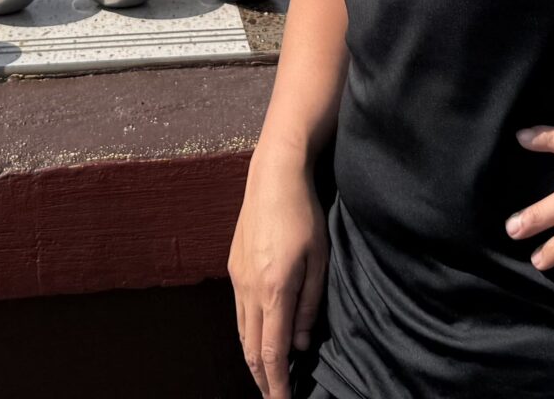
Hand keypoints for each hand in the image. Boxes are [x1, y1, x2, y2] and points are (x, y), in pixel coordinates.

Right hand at [229, 153, 327, 398]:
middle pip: (250, 349)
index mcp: (274, 290)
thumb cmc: (304, 215)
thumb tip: (300, 344)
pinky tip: (259, 337)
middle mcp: (250, 289)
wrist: (273, 177)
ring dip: (252, 358)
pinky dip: (248, 333)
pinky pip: (239, 311)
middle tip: (275, 397)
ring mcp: (238, 278)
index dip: (277, 384)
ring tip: (267, 376)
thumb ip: (309, 305)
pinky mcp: (233, 266)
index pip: (271, 352)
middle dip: (261, 379)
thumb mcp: (320, 260)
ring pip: (241, 332)